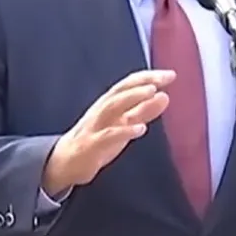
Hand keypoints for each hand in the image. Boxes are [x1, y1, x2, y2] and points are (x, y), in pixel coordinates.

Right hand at [41, 69, 173, 196]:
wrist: (66, 161)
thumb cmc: (98, 139)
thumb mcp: (123, 123)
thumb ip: (143, 111)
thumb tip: (164, 97)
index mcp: (109, 103)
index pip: (129, 84)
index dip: (149, 77)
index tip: (170, 75)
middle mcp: (102, 110)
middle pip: (121, 90)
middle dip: (143, 82)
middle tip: (163, 79)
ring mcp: (95, 126)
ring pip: (112, 106)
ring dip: (132, 97)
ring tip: (152, 92)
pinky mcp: (92, 145)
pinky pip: (108, 135)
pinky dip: (124, 131)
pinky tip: (141, 129)